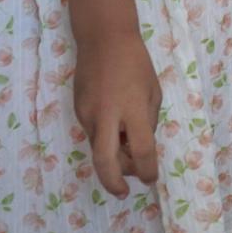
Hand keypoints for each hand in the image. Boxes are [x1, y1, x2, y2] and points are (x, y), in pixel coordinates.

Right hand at [73, 33, 161, 197]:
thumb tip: (140, 149)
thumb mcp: (153, 91)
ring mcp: (88, 114)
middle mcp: (106, 115)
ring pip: (98, 150)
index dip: (147, 170)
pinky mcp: (78, 111)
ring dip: (113, 157)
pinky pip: (93, 134)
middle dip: (114, 183)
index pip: (141, 150)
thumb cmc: (136, 64)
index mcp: (132, 109)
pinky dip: (106, 139)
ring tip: (126, 146)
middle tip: (123, 192)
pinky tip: (115, 126)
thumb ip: (147, 122)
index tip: (151, 178)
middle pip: (105, 162)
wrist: (104, 40)